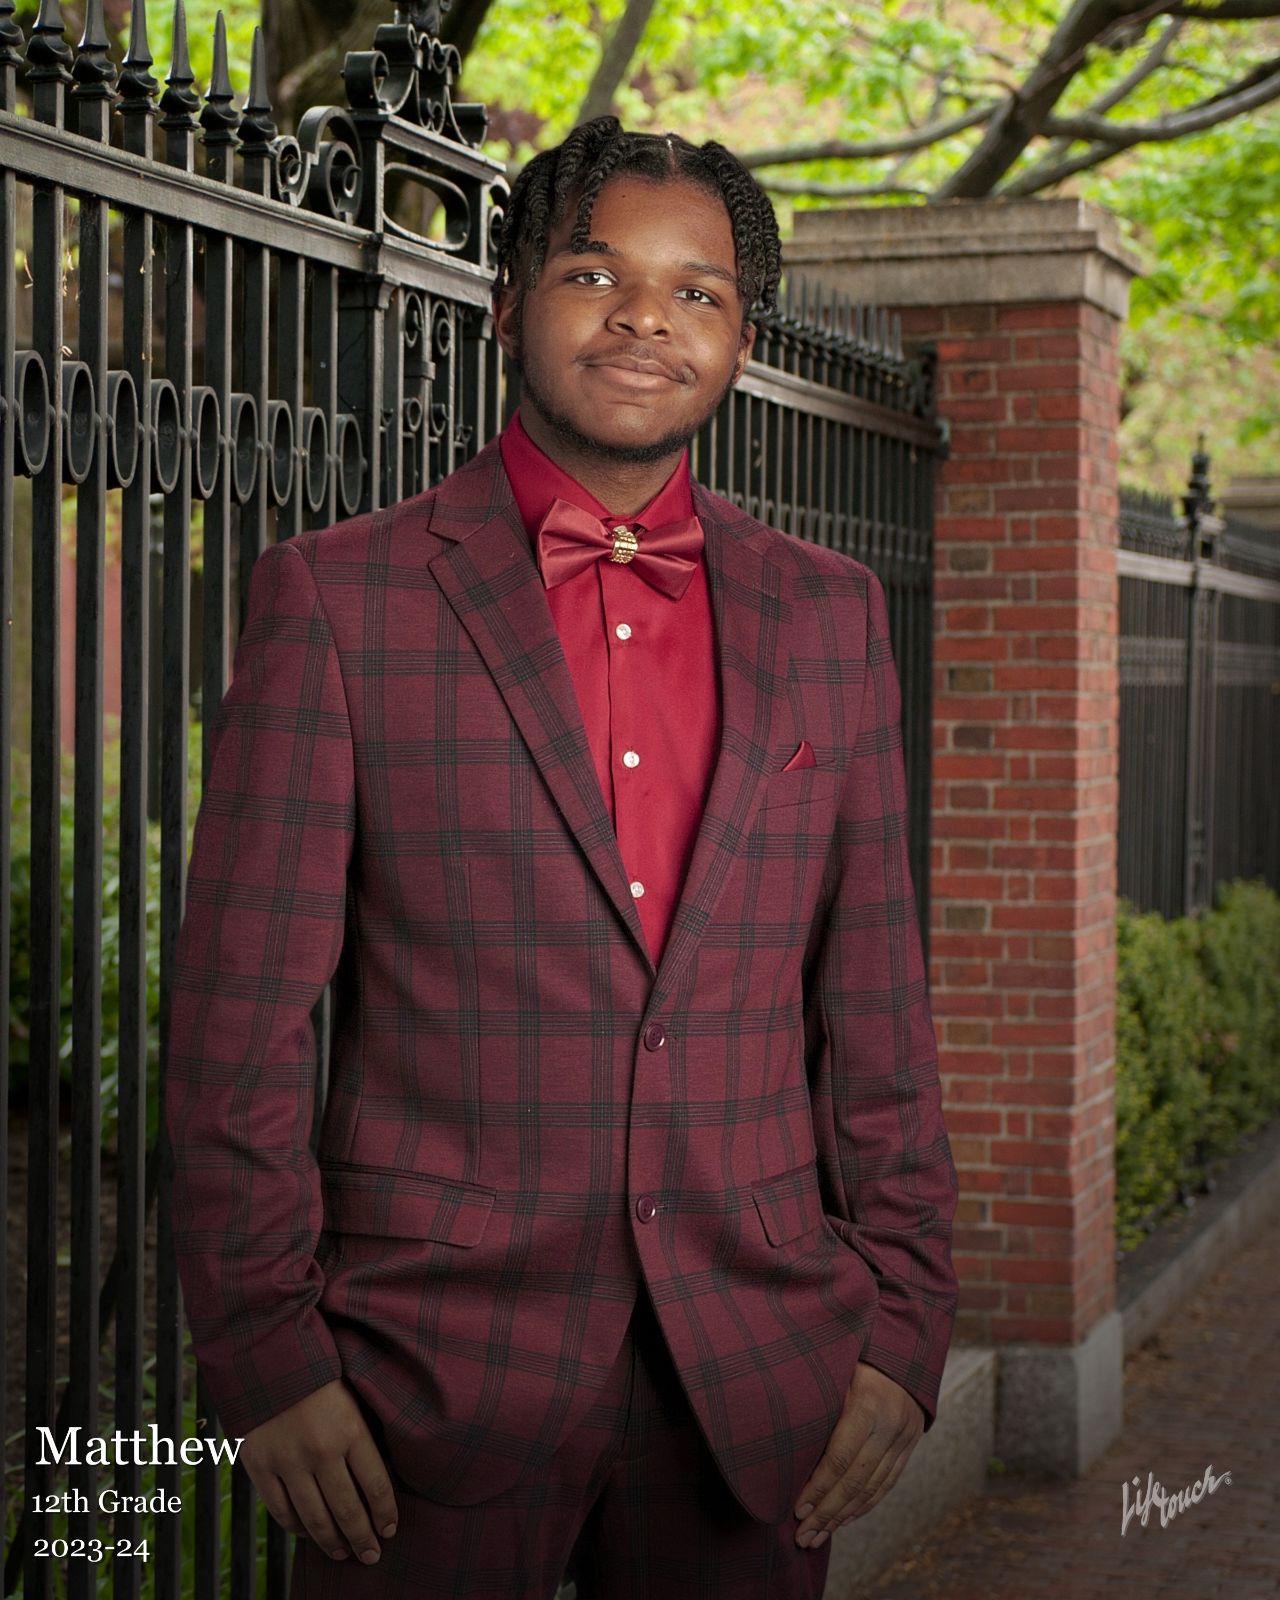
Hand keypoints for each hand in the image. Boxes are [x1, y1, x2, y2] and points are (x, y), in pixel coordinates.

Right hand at [238, 1379, 397, 1564]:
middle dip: (363, 1539)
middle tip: (372, 1556)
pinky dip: (297, 1528)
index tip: (391, 1530)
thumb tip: (379, 1479)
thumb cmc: (318, 1373)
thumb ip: (362, 1436)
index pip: (377, 1486)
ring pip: (314, 1518)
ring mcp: (288, 1461)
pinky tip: (309, 1534)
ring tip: (343, 1554)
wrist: (268, 1355)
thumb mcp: (353, 1396)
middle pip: (348, 1510)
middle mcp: (321, 1450)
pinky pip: (281, 1511)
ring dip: (332, 1542)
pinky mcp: (260, 1466)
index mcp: (351, 1429)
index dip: (386, 1514)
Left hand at [793, 1362, 923, 1548]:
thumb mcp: (834, 1369)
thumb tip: (780, 1441)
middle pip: (855, 1481)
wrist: (901, 1346)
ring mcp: (904, 1437)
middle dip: (826, 1513)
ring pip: (872, 1489)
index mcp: (867, 1404)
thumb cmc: (853, 1354)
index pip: (839, 1459)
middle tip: (802, 1537)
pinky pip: (886, 1484)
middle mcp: (890, 1425)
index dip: (818, 1488)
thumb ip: (817, 1403)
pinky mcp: (910, 1445)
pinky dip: (864, 1506)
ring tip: (817, 1537)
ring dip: (842, 1517)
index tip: (796, 1510)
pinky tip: (843, 1520)